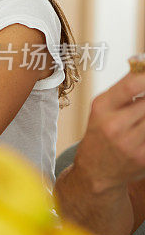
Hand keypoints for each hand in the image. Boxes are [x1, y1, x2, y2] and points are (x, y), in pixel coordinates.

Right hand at [73, 72, 144, 191]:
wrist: (95, 171)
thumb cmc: (101, 133)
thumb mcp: (103, 108)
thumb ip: (125, 88)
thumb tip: (144, 63)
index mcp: (102, 107)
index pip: (132, 84)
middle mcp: (114, 125)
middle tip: (144, 103)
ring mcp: (130, 144)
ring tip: (141, 119)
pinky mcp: (143, 158)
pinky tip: (143, 131)